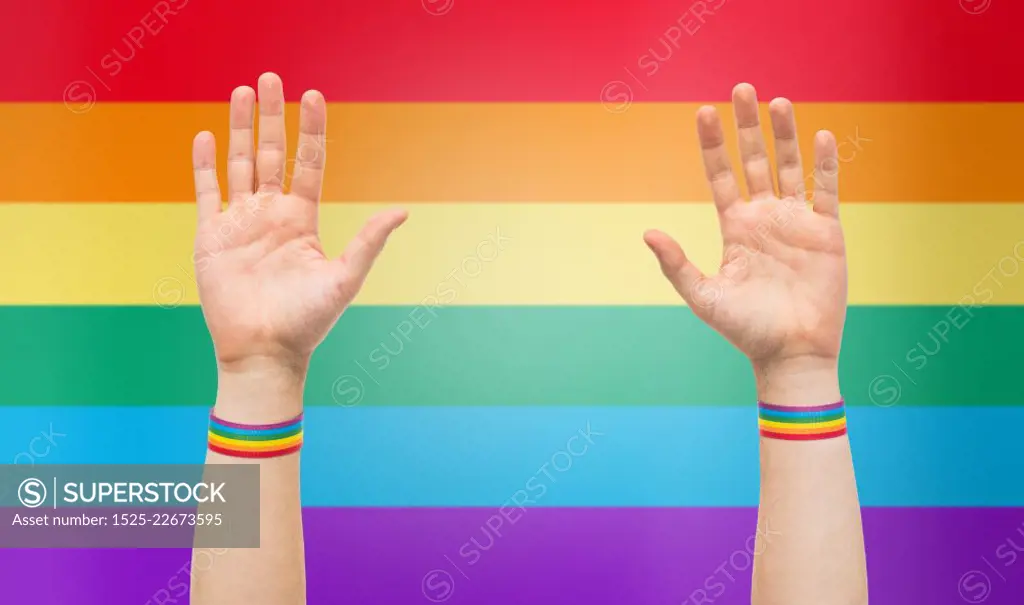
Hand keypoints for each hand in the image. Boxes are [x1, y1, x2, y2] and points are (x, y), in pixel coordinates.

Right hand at [191, 73, 406, 371]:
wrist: (264, 352)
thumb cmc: (307, 322)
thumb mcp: (345, 278)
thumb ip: (368, 242)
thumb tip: (403, 210)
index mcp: (302, 220)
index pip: (308, 163)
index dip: (311, 130)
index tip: (313, 96)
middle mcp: (271, 215)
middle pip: (270, 153)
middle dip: (270, 116)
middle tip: (271, 77)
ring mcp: (241, 223)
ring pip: (239, 164)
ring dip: (239, 128)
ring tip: (241, 92)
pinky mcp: (211, 236)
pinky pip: (208, 192)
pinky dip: (205, 165)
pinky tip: (207, 136)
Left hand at [644, 84, 845, 378]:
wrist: (791, 354)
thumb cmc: (745, 329)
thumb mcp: (703, 296)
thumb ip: (676, 264)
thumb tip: (646, 231)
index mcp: (735, 227)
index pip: (721, 175)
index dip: (712, 144)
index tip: (702, 112)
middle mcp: (764, 217)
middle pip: (754, 160)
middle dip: (747, 125)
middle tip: (741, 88)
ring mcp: (796, 222)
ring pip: (789, 167)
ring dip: (784, 135)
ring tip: (778, 100)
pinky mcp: (827, 233)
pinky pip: (826, 191)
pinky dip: (823, 165)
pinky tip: (818, 136)